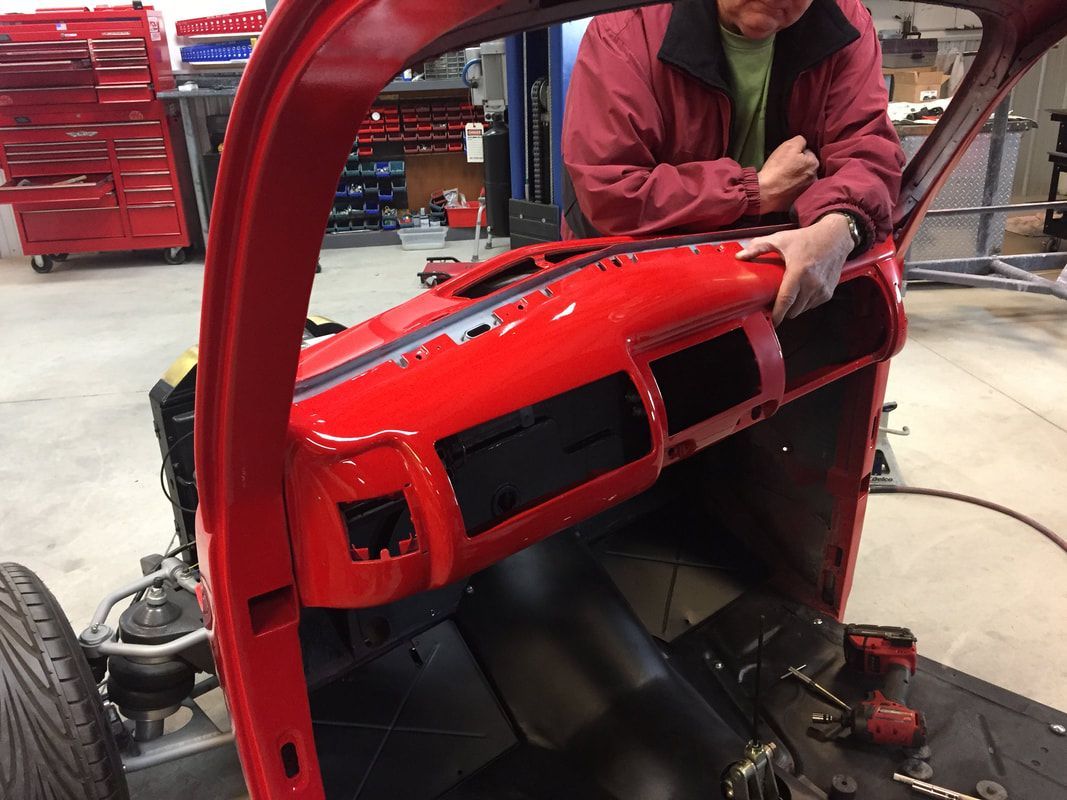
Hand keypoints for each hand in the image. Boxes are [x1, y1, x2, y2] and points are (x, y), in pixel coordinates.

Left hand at [736, 213, 853, 325]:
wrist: (835, 237)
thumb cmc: (807, 238)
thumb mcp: (781, 239)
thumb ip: (759, 247)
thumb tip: (740, 256)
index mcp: (799, 272)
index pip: (786, 300)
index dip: (777, 314)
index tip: (770, 321)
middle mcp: (812, 283)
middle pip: (793, 310)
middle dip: (782, 310)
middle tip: (773, 302)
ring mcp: (822, 289)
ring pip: (802, 310)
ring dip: (793, 308)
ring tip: (787, 296)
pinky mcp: (828, 293)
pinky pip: (811, 305)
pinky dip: (804, 303)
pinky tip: (799, 292)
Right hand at [757, 135, 819, 213]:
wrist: (765, 192)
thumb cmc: (777, 168)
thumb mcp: (788, 146)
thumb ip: (800, 140)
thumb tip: (803, 143)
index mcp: (814, 164)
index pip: (807, 153)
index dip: (796, 153)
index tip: (786, 158)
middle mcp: (814, 178)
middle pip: (805, 166)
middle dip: (797, 165)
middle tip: (784, 168)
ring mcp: (806, 191)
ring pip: (801, 179)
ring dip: (795, 177)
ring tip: (782, 178)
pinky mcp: (797, 200)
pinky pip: (795, 191)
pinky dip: (790, 188)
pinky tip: (782, 187)